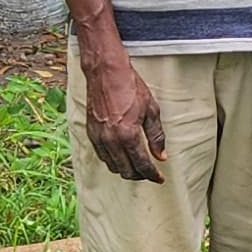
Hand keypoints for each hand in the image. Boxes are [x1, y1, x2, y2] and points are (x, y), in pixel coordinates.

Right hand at [81, 43, 166, 184]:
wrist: (106, 73)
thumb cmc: (131, 88)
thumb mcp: (151, 110)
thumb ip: (156, 136)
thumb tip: (161, 156)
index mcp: (128, 135)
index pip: (142, 164)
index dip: (152, 174)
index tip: (160, 178)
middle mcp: (111, 140)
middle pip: (126, 170)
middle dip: (140, 175)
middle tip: (150, 173)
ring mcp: (98, 137)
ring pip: (112, 166)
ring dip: (126, 170)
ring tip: (138, 166)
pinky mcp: (90, 133)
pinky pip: (102, 155)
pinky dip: (113, 161)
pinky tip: (122, 156)